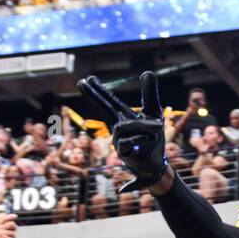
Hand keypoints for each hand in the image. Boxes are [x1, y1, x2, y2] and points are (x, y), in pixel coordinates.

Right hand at [80, 72, 166, 190]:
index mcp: (123, 117)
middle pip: (105, 109)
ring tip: (157, 130)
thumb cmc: (152, 139)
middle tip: (81, 81)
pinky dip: (138, 139)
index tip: (87, 78)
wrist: (155, 166)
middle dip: (94, 95)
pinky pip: (127, 142)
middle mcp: (118, 128)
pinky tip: (142, 142)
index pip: (110, 101)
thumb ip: (149, 95)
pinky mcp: (124, 154)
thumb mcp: (154, 115)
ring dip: (143, 126)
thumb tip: (147, 71)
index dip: (99, 91)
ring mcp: (119, 141)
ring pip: (124, 127)